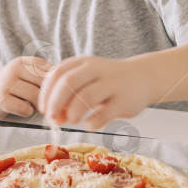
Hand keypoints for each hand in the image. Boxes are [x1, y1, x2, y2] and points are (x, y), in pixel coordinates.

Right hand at [0, 57, 50, 118]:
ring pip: (36, 96)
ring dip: (38, 106)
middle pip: (45, 84)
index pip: (50, 70)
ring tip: (32, 106)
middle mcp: (15, 69)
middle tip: (47, 104)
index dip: (56, 84)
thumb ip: (40, 77)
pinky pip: (25, 108)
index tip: (56, 93)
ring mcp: (7, 84)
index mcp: (23, 62)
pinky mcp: (1, 99)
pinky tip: (21, 110)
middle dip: (49, 96)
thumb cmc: (7, 87)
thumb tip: (66, 89)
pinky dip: (27, 112)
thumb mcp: (22, 75)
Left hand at [38, 56, 154, 129]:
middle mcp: (96, 69)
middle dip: (56, 102)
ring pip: (86, 96)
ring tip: (73, 121)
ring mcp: (112, 84)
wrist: (144, 77)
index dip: (46, 93)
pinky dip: (93, 122)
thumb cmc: (108, 81)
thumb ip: (68, 96)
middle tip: (53, 118)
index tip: (43, 109)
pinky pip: (105, 113)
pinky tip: (89, 125)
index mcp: (83, 62)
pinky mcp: (125, 100)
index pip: (56, 73)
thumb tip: (54, 118)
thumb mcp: (87, 80)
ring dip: (73, 112)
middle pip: (68, 83)